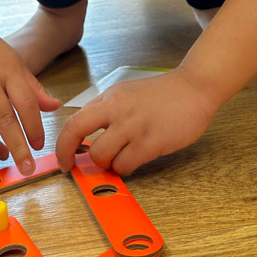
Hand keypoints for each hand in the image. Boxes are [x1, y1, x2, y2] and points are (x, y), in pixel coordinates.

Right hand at [0, 25, 61, 173]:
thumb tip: (55, 107)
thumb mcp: (17, 64)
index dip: (34, 128)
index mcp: (7, 71)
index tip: (39, 145)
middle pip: (4, 121)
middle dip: (18, 148)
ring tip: (5, 154)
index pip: (25, 104)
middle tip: (27, 168)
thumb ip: (35, 89)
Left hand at [56, 68, 216, 175]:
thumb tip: (87, 135)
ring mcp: (133, 127)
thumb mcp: (127, 93)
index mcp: (109, 98)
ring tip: (119, 158)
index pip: (74, 121)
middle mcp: (117, 110)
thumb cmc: (163, 94)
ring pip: (101, 156)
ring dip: (106, 164)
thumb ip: (107, 111)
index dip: (62, 144)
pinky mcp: (150, 143)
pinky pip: (125, 165)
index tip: (64, 158)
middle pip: (76, 133)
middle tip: (75, 167)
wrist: (194, 88)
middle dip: (69, 154)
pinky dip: (125, 168)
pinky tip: (134, 160)